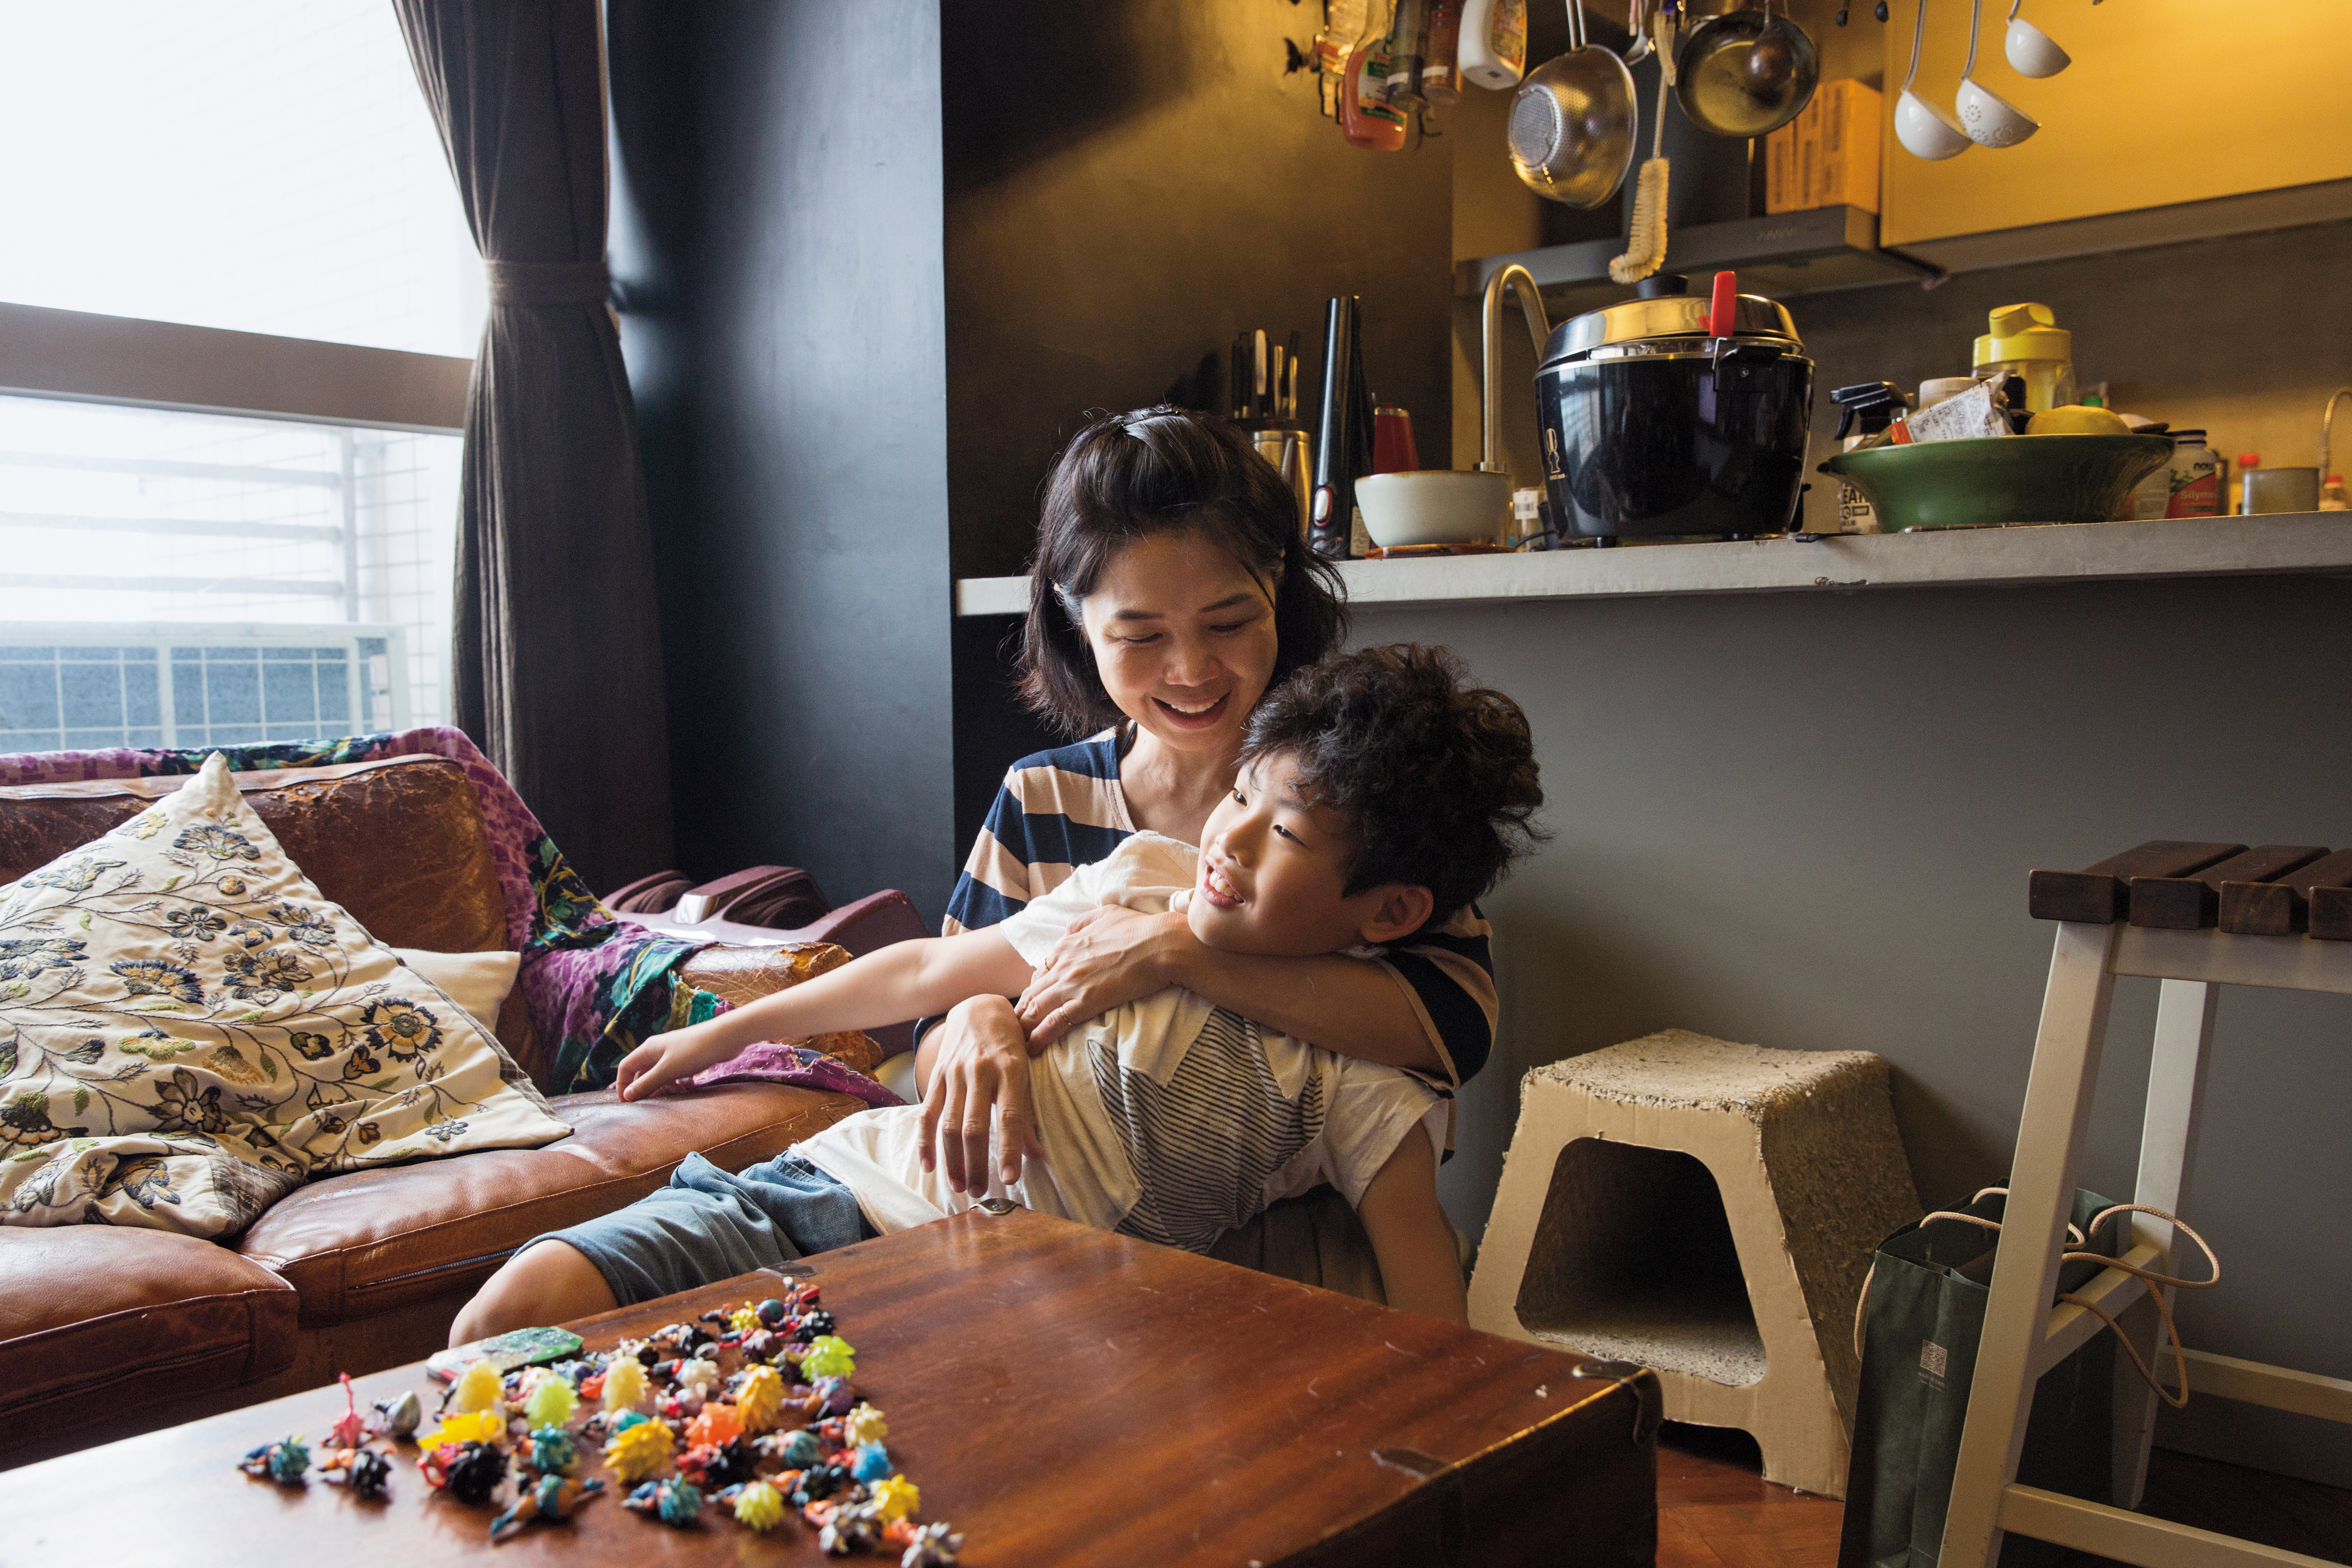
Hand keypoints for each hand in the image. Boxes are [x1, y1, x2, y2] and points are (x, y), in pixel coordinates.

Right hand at [614, 1024, 728, 1101]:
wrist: (725, 1038)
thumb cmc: (694, 1051)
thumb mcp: (667, 1070)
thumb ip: (647, 1083)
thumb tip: (627, 1095)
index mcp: (648, 1049)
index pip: (626, 1067)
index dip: (623, 1085)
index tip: (628, 1103)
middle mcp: (658, 1050)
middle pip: (643, 1072)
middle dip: (646, 1088)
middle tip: (654, 1102)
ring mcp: (674, 1053)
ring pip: (661, 1074)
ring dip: (664, 1087)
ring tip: (674, 1095)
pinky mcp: (688, 1058)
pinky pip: (676, 1074)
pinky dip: (679, 1083)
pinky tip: (688, 1088)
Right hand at [918, 995, 1044, 1193]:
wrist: (979, 1007)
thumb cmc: (1011, 1043)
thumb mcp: (1027, 1071)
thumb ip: (1028, 1111)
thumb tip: (1038, 1155)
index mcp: (1010, 1069)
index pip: (1009, 1115)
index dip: (1010, 1148)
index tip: (1010, 1178)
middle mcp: (980, 1070)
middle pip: (974, 1125)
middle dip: (976, 1163)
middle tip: (980, 1192)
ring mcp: (955, 1072)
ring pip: (949, 1123)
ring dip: (953, 1160)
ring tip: (959, 1186)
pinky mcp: (937, 1074)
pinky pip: (927, 1112)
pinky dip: (925, 1141)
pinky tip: (929, 1166)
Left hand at [1015, 905, 1192, 1046]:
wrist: (1162, 944)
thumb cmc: (1140, 928)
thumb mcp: (1105, 914)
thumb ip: (1082, 922)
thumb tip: (1067, 931)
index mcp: (1067, 944)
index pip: (1041, 971)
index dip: (1034, 989)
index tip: (1031, 1003)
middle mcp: (1063, 964)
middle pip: (1032, 993)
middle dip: (1021, 1011)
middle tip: (1014, 1028)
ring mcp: (1072, 984)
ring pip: (1036, 1009)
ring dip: (1024, 1027)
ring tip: (1016, 1042)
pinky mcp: (1085, 1002)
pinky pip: (1054, 1023)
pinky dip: (1039, 1036)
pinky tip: (1031, 1048)